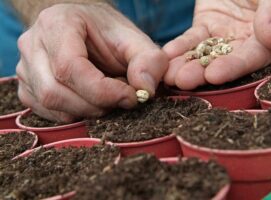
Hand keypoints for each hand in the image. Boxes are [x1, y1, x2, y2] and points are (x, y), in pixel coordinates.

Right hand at [16, 3, 167, 121]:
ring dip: (85, 111)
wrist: (85, 31)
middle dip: (95, 105)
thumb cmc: (107, 34)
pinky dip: (73, 114)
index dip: (102, 91)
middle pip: (56, 91)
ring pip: (50, 103)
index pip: (70, 67)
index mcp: (57, 23)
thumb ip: (148, 60)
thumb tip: (145, 90)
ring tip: (107, 98)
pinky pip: (45, 111)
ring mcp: (25, 67)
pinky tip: (90, 102)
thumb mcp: (133, 39)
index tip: (130, 97)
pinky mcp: (27, 86)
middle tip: (121, 100)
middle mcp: (33, 44)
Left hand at [163, 0, 270, 89]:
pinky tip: (168, 55)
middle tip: (183, 81)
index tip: (213, 75)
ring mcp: (224, 36)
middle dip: (202, 73)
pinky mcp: (206, 26)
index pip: (253, 57)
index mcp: (270, 38)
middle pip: (224, 62)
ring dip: (187, 65)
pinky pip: (192, 39)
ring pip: (205, 53)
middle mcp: (247, 43)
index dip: (233, 68)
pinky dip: (180, 47)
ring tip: (170, 76)